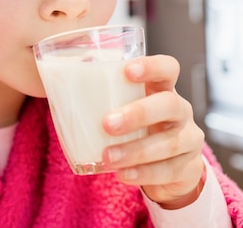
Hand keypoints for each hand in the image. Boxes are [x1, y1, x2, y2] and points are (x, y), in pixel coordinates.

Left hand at [102, 54, 204, 208]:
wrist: (168, 165)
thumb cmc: (137, 128)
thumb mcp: (125, 108)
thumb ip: (101, 96)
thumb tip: (53, 81)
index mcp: (163, 89)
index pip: (167, 68)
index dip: (151, 66)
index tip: (126, 70)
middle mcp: (180, 110)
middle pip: (169, 104)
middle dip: (138, 114)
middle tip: (107, 124)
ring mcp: (188, 138)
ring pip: (168, 142)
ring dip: (135, 151)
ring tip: (107, 157)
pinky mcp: (189, 166)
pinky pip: (169, 170)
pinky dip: (143, 173)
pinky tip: (122, 175)